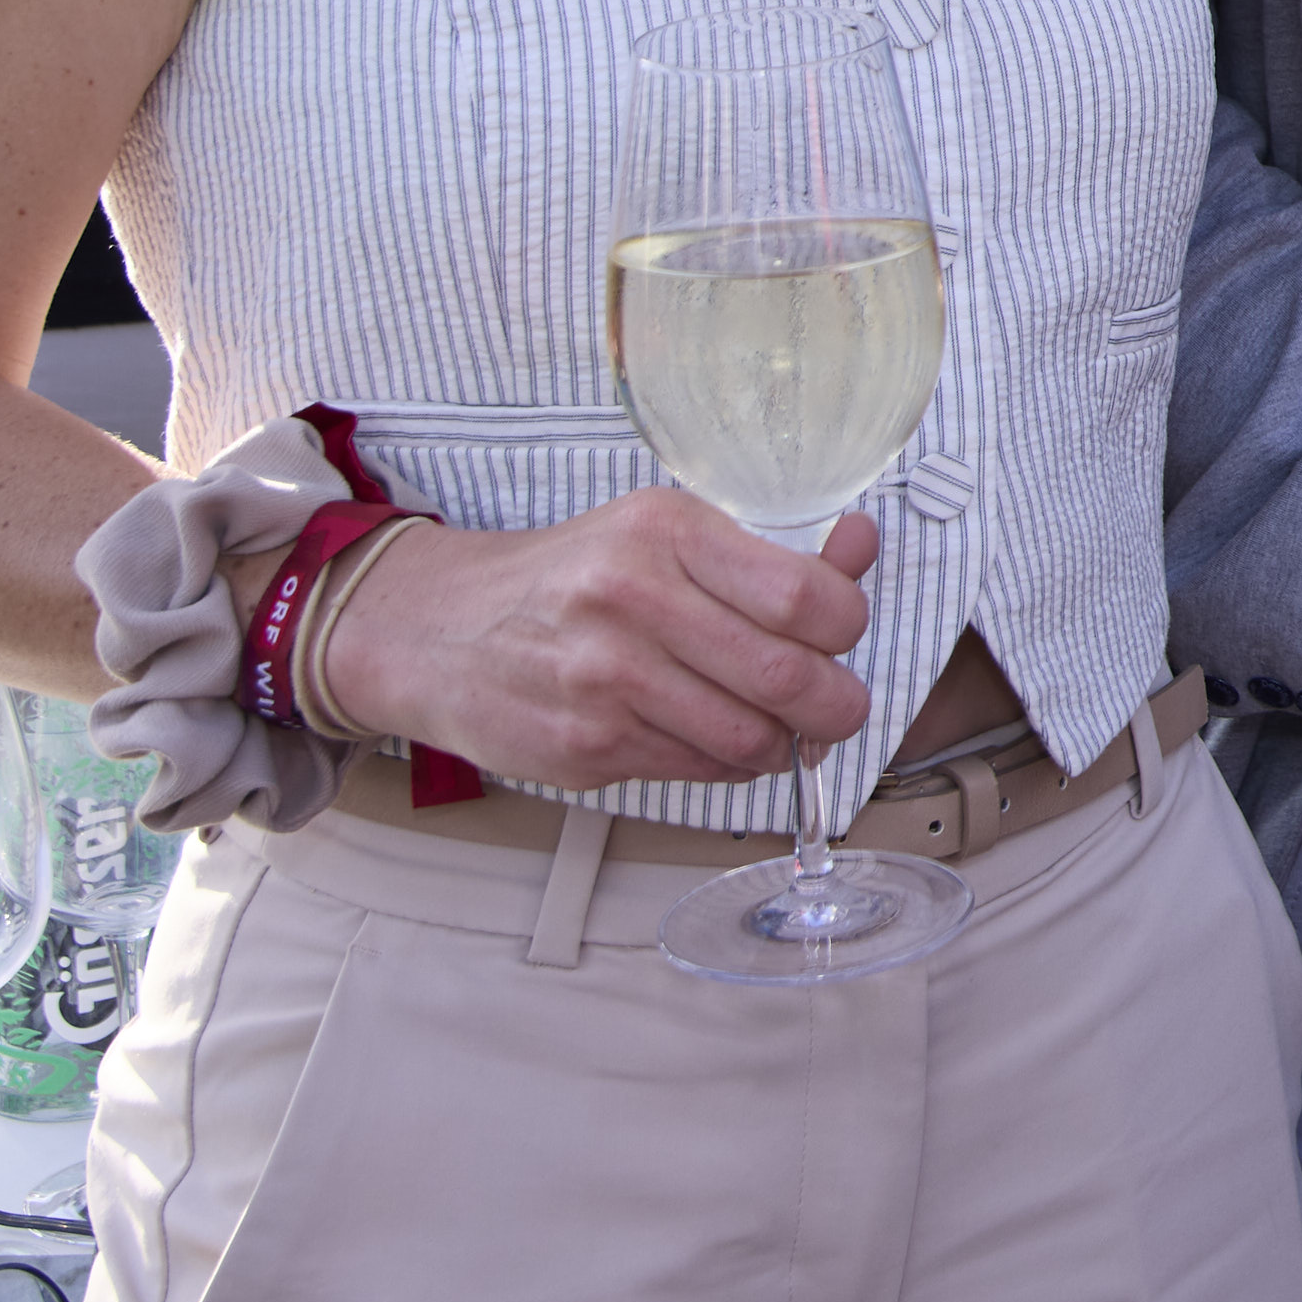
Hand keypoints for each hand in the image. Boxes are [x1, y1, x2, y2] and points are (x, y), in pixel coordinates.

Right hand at [309, 493, 879, 792]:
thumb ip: (768, 555)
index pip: (805, 596)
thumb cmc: (572, 580)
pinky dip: (727, 763)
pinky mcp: (584, 747)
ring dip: (784, 744)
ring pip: (751, 738)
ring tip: (773, 725)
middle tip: (836, 707)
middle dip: (836, 705)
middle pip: (789, 678)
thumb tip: (862, 547)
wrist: (440, 631)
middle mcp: (631, 600)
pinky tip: (709, 736)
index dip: (847, 627)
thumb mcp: (663, 537)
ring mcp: (603, 681)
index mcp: (664, 532)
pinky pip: (699, 770)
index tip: (840, 634)